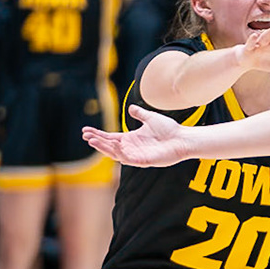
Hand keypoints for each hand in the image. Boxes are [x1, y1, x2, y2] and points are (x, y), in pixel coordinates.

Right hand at [82, 106, 198, 166]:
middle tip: (86, 136)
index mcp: (131, 139)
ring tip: (93, 141)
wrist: (183, 138)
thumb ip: (139, 114)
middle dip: (97, 142)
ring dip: (105, 148)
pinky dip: (120, 153)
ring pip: (116, 154)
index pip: (110, 138)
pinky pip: (129, 159)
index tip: (85, 130)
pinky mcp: (145, 160)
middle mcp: (132, 148)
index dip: (98, 135)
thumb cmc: (169, 130)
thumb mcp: (150, 118)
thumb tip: (130, 108)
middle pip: (110, 146)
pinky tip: (113, 146)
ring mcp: (138, 155)